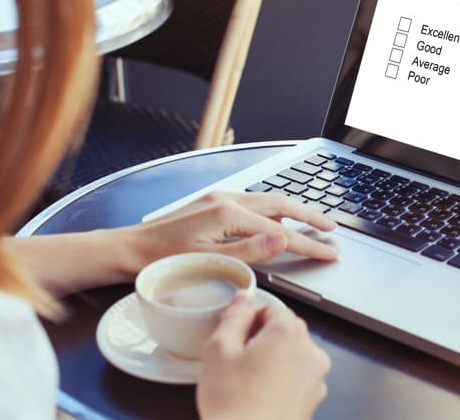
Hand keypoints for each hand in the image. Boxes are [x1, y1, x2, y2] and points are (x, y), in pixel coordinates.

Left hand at [122, 191, 337, 273]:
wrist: (129, 249)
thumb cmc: (162, 260)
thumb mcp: (210, 261)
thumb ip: (250, 251)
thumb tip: (284, 237)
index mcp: (228, 213)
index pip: (280, 230)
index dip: (308, 243)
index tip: (329, 251)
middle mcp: (226, 199)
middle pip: (280, 203)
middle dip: (309, 215)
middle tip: (331, 228)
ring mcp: (219, 198)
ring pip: (267, 200)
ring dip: (293, 210)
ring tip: (312, 222)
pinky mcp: (213, 204)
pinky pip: (252, 203)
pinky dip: (272, 211)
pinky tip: (277, 220)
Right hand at [197, 293, 330, 419]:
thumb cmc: (233, 405)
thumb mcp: (219, 349)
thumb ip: (234, 316)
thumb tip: (243, 299)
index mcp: (289, 332)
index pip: (271, 308)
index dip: (248, 321)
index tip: (235, 338)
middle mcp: (310, 351)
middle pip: (284, 331)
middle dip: (261, 340)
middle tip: (236, 361)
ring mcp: (315, 378)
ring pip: (291, 356)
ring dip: (272, 361)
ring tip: (246, 383)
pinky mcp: (313, 401)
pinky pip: (296, 379)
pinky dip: (281, 382)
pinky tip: (258, 397)